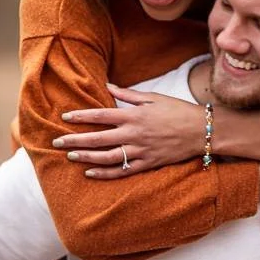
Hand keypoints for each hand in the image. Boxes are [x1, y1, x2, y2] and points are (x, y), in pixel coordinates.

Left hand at [52, 87, 204, 177]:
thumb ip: (128, 95)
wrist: (202, 130)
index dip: (81, 117)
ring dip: (87, 157)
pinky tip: (91, 173)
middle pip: (99, 138)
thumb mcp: (153, 98)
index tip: (65, 117)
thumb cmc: (178, 110)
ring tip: (70, 156)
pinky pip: (123, 171)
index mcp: (134, 115)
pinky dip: (105, 174)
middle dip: (75, 140)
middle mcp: (135, 134)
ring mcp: (141, 151)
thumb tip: (108, 86)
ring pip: (108, 157)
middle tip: (57, 142)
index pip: (101, 115)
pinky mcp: (148, 164)